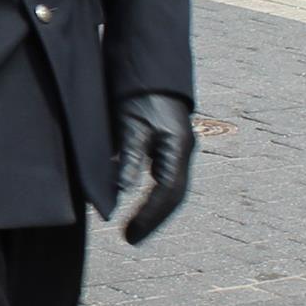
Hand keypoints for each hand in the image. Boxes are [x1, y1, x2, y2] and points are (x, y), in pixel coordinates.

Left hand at [109, 92, 196, 244]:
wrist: (150, 67)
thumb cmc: (139, 92)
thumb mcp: (130, 124)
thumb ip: (129, 157)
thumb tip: (123, 192)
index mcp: (177, 147)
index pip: (168, 192)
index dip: (150, 217)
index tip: (130, 236)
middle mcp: (182, 150)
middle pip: (173, 194)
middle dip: (153, 219)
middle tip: (131, 238)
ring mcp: (177, 147)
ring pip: (170, 186)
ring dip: (153, 208)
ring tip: (133, 227)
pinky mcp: (168, 143)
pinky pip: (163, 176)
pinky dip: (151, 193)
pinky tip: (134, 200)